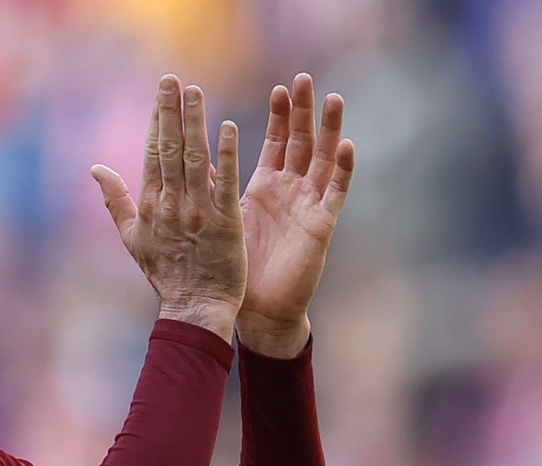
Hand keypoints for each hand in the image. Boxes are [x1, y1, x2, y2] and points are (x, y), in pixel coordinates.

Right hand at [92, 75, 246, 341]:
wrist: (194, 308)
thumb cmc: (166, 275)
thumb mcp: (133, 238)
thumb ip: (115, 201)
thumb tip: (95, 169)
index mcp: (151, 206)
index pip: (154, 153)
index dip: (158, 120)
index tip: (163, 91)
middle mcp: (171, 205)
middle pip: (170, 149)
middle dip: (171, 111)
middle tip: (173, 79)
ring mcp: (197, 213)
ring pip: (195, 159)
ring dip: (195, 123)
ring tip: (196, 93)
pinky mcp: (224, 223)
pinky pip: (225, 183)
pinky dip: (225, 155)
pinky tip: (227, 128)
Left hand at [238, 73, 355, 357]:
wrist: (257, 309)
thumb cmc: (238, 269)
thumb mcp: (223, 219)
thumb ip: (214, 186)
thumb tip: (194, 156)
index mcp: (266, 188)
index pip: (278, 143)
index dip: (280, 116)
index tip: (279, 88)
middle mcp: (291, 192)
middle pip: (302, 142)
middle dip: (303, 112)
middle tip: (304, 80)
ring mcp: (309, 206)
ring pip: (324, 160)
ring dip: (329, 130)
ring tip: (334, 99)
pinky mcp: (321, 225)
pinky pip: (335, 194)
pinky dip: (343, 170)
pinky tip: (346, 146)